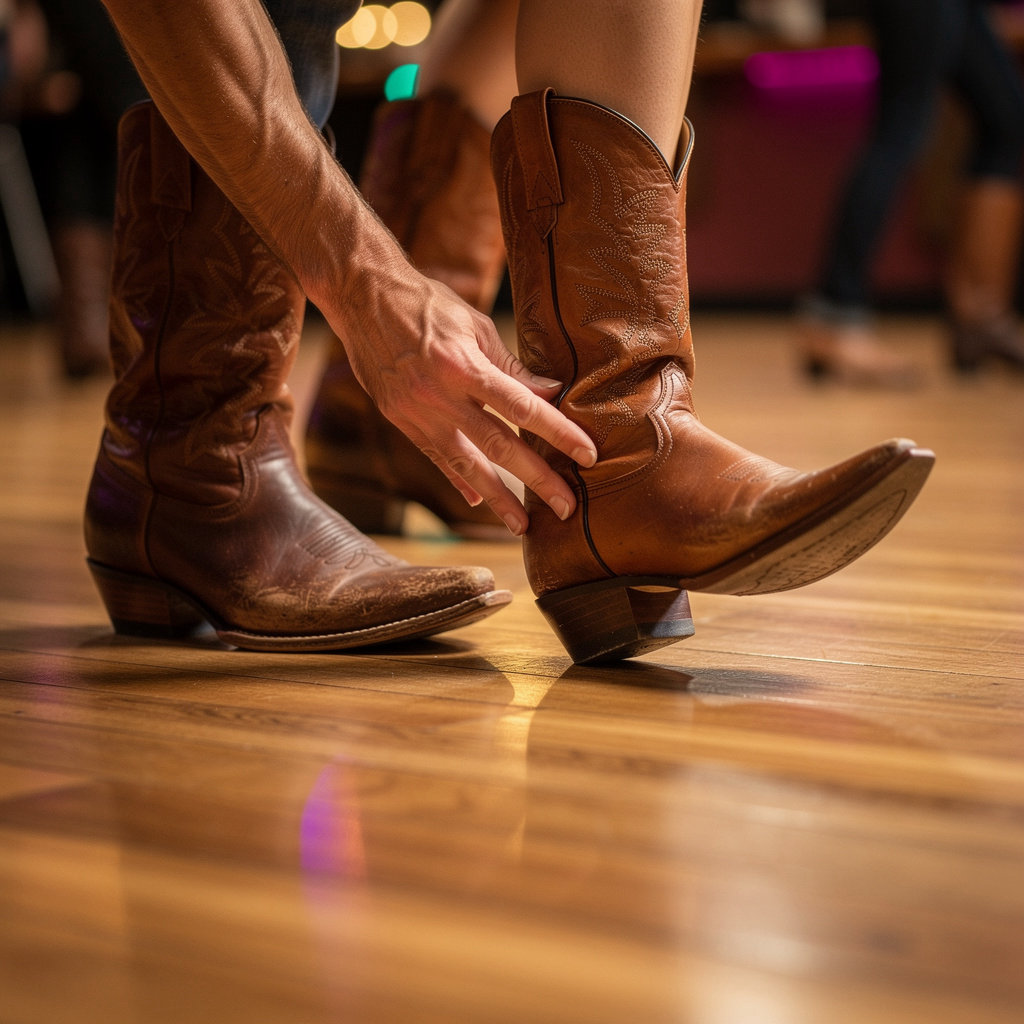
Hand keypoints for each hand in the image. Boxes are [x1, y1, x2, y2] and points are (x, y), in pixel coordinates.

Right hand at [336, 261, 596, 536]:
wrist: (361, 297)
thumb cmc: (426, 303)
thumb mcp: (473, 325)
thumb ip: (510, 365)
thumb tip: (551, 393)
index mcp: (463, 365)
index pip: (522, 406)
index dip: (558, 432)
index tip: (587, 454)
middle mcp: (440, 395)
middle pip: (498, 444)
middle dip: (536, 478)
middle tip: (566, 506)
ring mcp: (417, 412)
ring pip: (466, 463)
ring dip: (498, 498)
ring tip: (523, 526)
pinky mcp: (400, 420)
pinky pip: (435, 457)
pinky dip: (458, 480)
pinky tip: (477, 501)